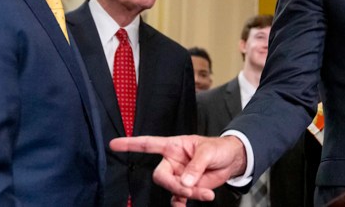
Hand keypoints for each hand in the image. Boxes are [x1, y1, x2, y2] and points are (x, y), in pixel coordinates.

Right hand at [110, 135, 246, 206]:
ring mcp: (178, 175)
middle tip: (190, 188)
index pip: (148, 144)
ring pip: (172, 189)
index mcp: (173, 146)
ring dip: (187, 193)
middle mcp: (172, 161)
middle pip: (160, 176)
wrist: (231, 160)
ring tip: (205, 193)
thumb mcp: (208, 151)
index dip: (130, 144)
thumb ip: (195, 165)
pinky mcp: (186, 187)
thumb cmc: (218, 148)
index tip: (113, 144)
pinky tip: (194, 201)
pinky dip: (184, 202)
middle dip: (174, 185)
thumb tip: (184, 181)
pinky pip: (178, 198)